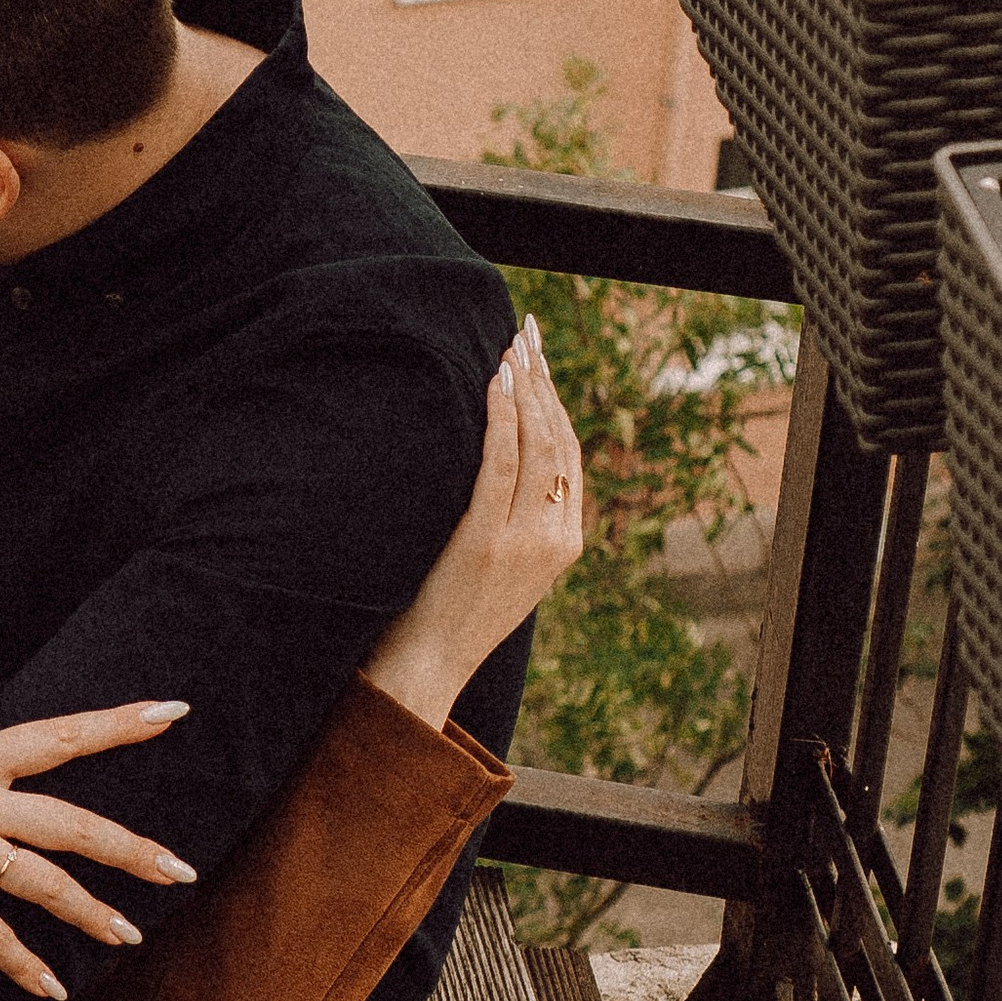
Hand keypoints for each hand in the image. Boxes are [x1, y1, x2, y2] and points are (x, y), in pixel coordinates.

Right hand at [0, 675, 198, 996]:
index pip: (64, 735)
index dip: (122, 722)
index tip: (175, 710)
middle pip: (72, 824)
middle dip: (131, 850)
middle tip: (184, 872)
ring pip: (43, 882)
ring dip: (91, 912)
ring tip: (130, 937)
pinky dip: (23, 963)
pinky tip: (54, 987)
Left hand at [361, 320, 584, 730]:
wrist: (431, 662)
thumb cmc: (454, 611)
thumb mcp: (505, 567)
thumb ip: (519, 522)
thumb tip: (507, 462)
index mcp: (565, 544)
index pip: (570, 458)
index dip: (557, 404)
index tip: (539, 363)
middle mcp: (554, 539)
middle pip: (560, 442)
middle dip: (544, 383)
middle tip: (527, 337)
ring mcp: (524, 540)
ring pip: (537, 446)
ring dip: (524, 391)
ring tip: (512, 350)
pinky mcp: (487, 539)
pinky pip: (500, 464)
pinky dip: (500, 419)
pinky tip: (493, 385)